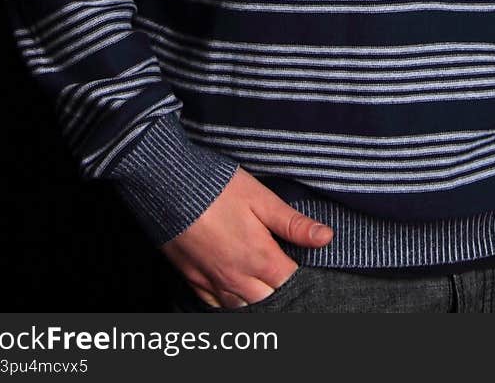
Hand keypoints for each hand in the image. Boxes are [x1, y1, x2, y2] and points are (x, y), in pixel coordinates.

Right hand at [160, 167, 333, 307]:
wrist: (167, 188)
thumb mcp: (260, 198)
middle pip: (268, 299)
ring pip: (243, 307)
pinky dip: (230, 302)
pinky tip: (234, 289)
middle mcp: (237, 278)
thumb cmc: (216, 188)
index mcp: (259, 258)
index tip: (301, 259)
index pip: (290, 281)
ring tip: (261, 279)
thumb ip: (293, 223)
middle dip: (279, 288)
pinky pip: (217, 305)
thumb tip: (326, 238)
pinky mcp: (193, 280)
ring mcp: (213, 282)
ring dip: (256, 298)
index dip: (300, 272)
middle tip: (281, 268)